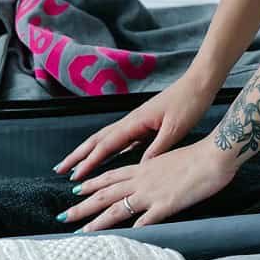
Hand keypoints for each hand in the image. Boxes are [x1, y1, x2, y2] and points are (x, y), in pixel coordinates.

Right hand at [53, 71, 217, 182]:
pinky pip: (120, 139)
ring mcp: (136, 121)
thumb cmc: (189, 103)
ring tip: (76, 164)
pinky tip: (106, 157)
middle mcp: (131, 121)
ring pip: (105, 138)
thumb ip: (156, 149)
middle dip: (78, 156)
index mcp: (135, 122)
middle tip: (60, 169)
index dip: (89, 162)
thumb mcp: (175, 129)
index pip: (106, 145)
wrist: (199, 84)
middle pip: (97, 140)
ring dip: (88, 152)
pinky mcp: (144, 123)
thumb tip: (139, 168)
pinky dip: (107, 149)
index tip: (74, 176)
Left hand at [58, 136, 239, 230]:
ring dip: (97, 221)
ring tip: (81, 233)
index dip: (92, 183)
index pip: (111, 176)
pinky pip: (145, 220)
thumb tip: (152, 180)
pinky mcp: (166, 204)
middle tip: (64, 216)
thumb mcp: (171, 161)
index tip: (76, 189)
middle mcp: (142, 180)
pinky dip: (132, 230)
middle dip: (83, 206)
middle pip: (105, 194)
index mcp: (144, 168)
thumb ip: (158, 172)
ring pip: (117, 208)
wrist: (215, 155)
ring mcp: (152, 193)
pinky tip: (121, 241)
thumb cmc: (199, 157)